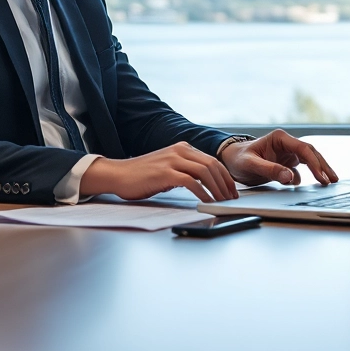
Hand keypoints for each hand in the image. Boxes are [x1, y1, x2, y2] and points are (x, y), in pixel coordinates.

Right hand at [79, 142, 238, 202]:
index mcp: (182, 148)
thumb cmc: (141, 176)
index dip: (225, 176)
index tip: (232, 190)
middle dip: (225, 183)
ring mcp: (172, 160)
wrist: (117, 175)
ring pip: (205, 172)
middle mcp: (179, 150)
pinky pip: (191, 182)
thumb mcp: (167, 168)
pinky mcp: (165, 173)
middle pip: (212, 165)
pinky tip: (207, 202)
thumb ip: (184, 171)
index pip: (212, 160)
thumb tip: (205, 184)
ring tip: (223, 202)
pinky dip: (203, 193)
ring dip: (217, 189)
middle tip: (231, 198)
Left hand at [219, 129, 338, 186]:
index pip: (303, 149)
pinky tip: (315, 184)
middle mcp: (286, 144)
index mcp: (279, 138)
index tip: (321, 176)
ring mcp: (287, 154)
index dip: (314, 163)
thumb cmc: (238, 158)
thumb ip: (270, 170)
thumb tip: (290, 177)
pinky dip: (309, 176)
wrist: (230, 161)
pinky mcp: (286, 163)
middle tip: (332, 180)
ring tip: (330, 181)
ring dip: (319, 170)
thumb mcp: (251, 165)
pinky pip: (301, 170)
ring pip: (309, 161)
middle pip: (310, 154)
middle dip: (322, 166)